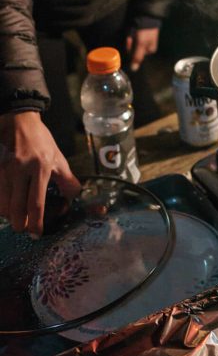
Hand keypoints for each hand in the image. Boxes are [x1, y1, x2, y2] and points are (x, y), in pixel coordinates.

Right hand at [0, 111, 80, 234]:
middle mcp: (20, 170)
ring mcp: (5, 171)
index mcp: (40, 167)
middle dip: (20, 224)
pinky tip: (8, 206)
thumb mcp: (57, 157)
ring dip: (11, 216)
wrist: (17, 121)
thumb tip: (72, 197)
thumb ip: (67, 179)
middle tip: (25, 228)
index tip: (36, 234)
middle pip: (16, 209)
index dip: (36, 222)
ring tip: (18, 217)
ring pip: (4, 205)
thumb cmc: (40, 140)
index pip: (36, 203)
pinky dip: (2, 206)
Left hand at [126, 26, 159, 70]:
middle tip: (132, 36)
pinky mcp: (138, 36)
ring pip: (130, 45)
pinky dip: (129, 35)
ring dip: (129, 39)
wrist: (146, 16)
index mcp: (149, 51)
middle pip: (132, 51)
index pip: (135, 56)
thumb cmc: (145, 32)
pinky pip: (131, 39)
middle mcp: (145, 48)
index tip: (131, 41)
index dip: (131, 50)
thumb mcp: (141, 44)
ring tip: (132, 32)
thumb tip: (134, 70)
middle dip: (130, 44)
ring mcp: (141, 42)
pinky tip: (131, 31)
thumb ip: (137, 57)